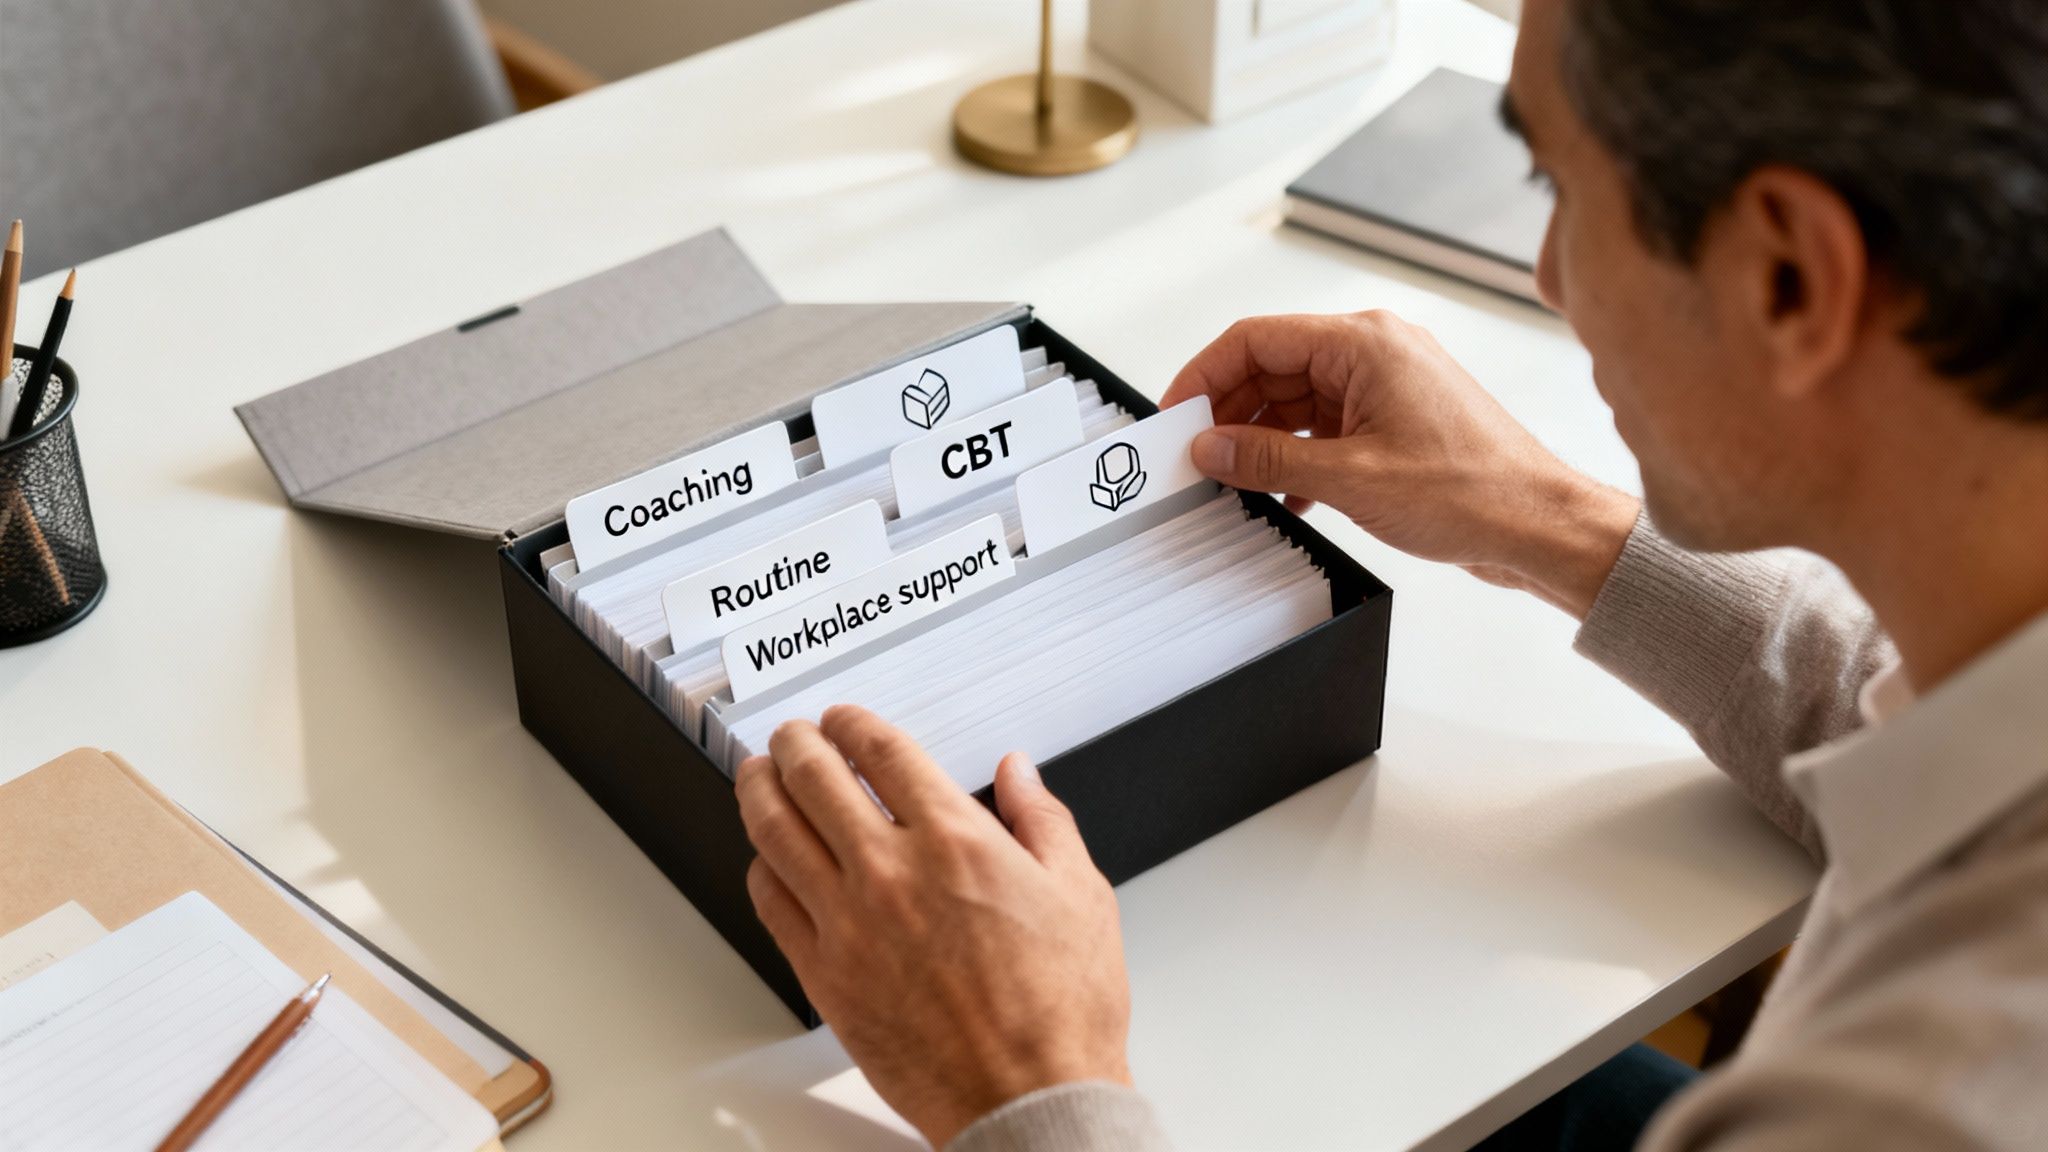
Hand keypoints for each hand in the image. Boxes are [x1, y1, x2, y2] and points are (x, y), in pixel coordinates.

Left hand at [736, 706, 1130, 1148]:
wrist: (1029, 1098)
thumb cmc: (1061, 1010)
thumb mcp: (1081, 893)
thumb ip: (1043, 820)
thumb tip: (1017, 774)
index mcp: (956, 841)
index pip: (881, 752)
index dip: (852, 723)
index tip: (844, 720)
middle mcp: (892, 872)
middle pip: (814, 778)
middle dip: (796, 743)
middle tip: (793, 736)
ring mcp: (849, 923)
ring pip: (775, 832)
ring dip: (759, 790)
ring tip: (758, 775)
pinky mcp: (825, 974)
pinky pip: (769, 903)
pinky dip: (761, 867)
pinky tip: (768, 859)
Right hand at [1162, 311, 1640, 618]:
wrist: (1539, 526)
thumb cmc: (1475, 491)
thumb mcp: (1352, 478)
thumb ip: (1270, 458)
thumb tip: (1213, 447)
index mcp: (1365, 343)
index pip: (1256, 339)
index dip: (1204, 375)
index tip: (1175, 415)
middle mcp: (1374, 353)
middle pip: (1271, 368)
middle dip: (1229, 413)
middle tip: (1194, 456)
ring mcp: (1385, 387)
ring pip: (1295, 401)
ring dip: (1261, 440)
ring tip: (1233, 481)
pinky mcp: (1394, 422)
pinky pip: (1323, 428)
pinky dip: (1295, 457)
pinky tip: (1283, 495)